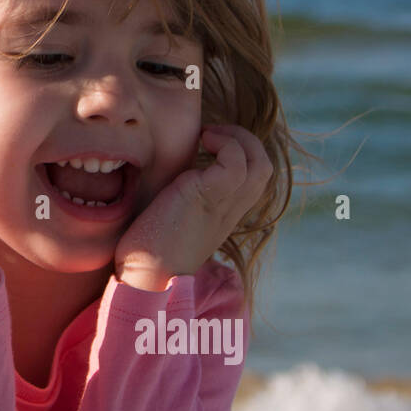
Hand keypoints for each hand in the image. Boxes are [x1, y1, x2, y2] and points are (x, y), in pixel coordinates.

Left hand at [113, 124, 272, 291]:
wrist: (146, 276)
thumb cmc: (150, 248)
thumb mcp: (174, 215)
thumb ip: (183, 197)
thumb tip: (168, 177)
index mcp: (225, 212)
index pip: (255, 177)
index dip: (241, 152)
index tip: (210, 142)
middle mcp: (231, 209)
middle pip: (264, 166)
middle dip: (244, 139)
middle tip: (211, 134)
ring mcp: (223, 204)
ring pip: (259, 163)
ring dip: (236, 138)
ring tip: (207, 135)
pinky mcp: (208, 197)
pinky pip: (235, 163)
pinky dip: (225, 144)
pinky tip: (200, 142)